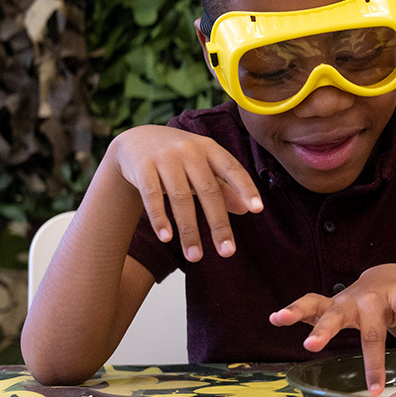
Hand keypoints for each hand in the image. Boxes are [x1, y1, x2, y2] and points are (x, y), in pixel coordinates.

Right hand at [109, 125, 262, 261]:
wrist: (137, 140)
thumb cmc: (180, 158)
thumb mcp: (204, 167)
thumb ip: (225, 186)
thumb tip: (247, 210)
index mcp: (210, 149)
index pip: (233, 169)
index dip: (245, 189)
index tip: (257, 210)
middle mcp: (189, 151)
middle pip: (208, 191)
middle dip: (219, 224)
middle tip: (228, 253)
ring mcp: (165, 158)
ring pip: (180, 198)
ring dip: (189, 231)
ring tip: (195, 257)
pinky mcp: (142, 168)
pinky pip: (152, 197)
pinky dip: (160, 219)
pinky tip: (167, 238)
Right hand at [270, 263, 395, 394]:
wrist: (386, 281)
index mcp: (374, 305)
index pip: (373, 338)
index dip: (373, 365)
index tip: (375, 389)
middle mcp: (351, 301)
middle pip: (336, 317)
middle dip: (323, 331)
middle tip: (310, 346)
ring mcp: (337, 302)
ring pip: (314, 304)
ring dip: (296, 310)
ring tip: (278, 318)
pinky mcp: (326, 306)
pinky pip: (308, 307)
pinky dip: (292, 312)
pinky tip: (275, 318)